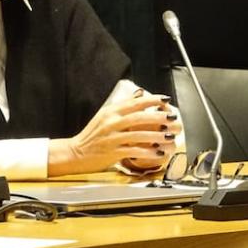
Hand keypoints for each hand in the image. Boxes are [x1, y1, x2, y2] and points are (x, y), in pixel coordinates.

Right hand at [49, 92, 180, 176]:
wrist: (74, 153)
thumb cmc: (91, 136)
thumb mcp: (104, 116)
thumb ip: (122, 106)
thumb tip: (139, 94)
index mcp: (110, 112)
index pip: (134, 103)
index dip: (151, 100)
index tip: (165, 99)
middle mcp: (111, 123)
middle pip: (138, 117)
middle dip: (158, 117)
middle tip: (172, 117)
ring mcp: (111, 138)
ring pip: (138, 135)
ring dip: (156, 135)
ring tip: (170, 136)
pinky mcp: (112, 152)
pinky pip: (134, 151)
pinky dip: (148, 152)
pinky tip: (158, 152)